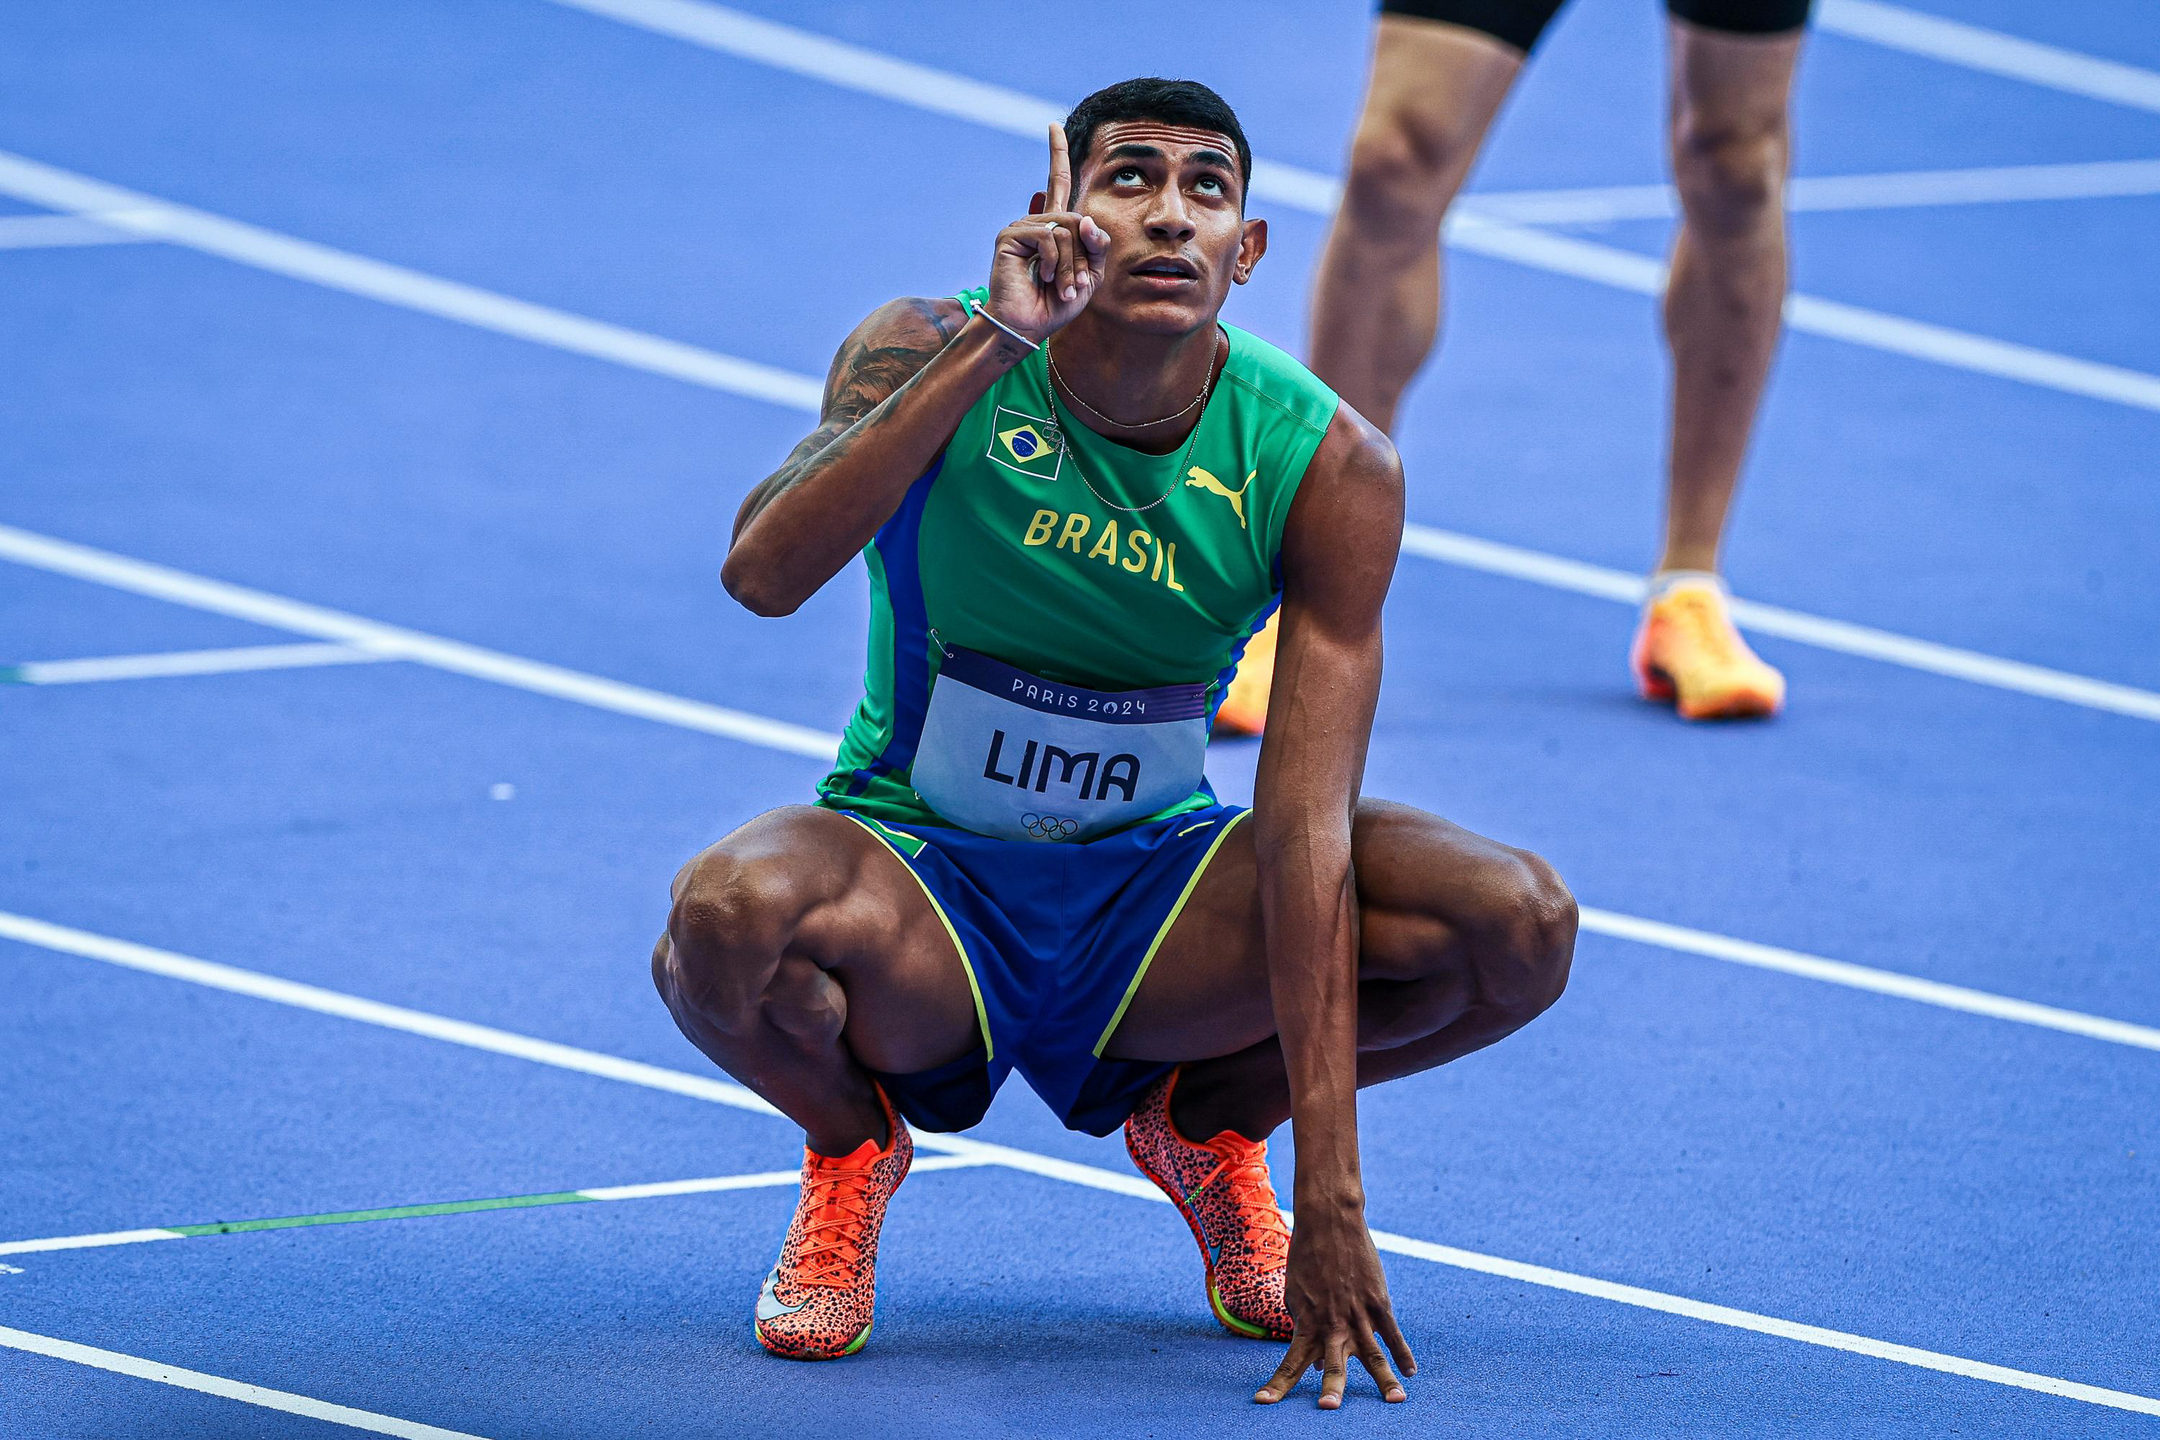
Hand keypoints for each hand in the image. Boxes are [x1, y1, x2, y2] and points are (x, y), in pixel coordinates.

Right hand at [982, 124, 1107, 343]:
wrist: (1028, 326)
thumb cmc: (1056, 304)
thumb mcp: (1090, 275)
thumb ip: (1096, 245)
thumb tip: (1085, 219)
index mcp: (1055, 227)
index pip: (1058, 182)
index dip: (1057, 153)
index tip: (1053, 125)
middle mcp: (1037, 220)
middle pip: (1078, 220)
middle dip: (1084, 256)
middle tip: (1076, 285)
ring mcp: (1022, 226)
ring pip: (1066, 230)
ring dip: (1070, 264)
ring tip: (1060, 287)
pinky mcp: (1011, 235)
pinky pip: (1048, 237)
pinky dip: (1053, 262)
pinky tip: (1042, 278)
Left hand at [1255, 1203, 1415, 1409]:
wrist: (1329, 1223)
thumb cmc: (1307, 1260)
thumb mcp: (1295, 1295)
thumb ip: (1303, 1328)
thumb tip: (1312, 1364)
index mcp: (1307, 1324)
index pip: (1290, 1363)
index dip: (1277, 1385)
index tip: (1262, 1403)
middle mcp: (1332, 1324)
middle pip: (1332, 1364)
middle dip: (1331, 1388)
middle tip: (1328, 1408)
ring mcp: (1357, 1314)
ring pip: (1373, 1355)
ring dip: (1384, 1380)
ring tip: (1396, 1401)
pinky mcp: (1378, 1302)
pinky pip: (1393, 1333)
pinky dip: (1403, 1353)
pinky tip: (1411, 1372)